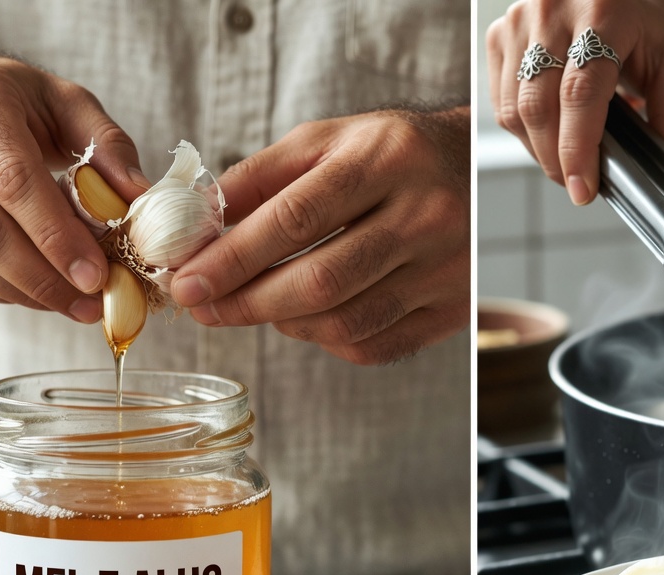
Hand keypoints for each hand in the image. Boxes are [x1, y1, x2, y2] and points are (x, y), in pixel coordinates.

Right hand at [0, 50, 145, 321]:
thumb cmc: (18, 107)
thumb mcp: (68, 104)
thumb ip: (108, 145)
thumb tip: (138, 197)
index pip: (13, 180)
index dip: (56, 236)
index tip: (97, 275)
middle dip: (43, 276)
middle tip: (90, 303)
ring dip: (23, 292)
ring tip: (72, 304)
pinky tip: (33, 293)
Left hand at [169, 107, 469, 365]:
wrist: (476, 166)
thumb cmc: (389, 152)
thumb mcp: (327, 140)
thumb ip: (260, 178)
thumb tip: (197, 227)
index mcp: (387, 159)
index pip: (297, 218)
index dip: (234, 257)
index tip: (188, 279)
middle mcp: (425, 214)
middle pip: (322, 280)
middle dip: (248, 301)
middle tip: (203, 307)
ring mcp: (447, 268)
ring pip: (347, 321)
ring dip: (283, 323)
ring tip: (250, 308)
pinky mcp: (457, 309)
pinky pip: (376, 345)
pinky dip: (326, 340)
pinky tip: (304, 319)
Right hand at [486, 0, 663, 203]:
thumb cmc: (639, 17)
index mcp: (603, 10)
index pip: (580, 92)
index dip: (578, 148)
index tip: (584, 188)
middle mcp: (552, 11)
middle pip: (540, 106)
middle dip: (557, 160)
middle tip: (581, 184)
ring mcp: (519, 22)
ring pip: (515, 110)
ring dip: (540, 150)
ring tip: (569, 159)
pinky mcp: (499, 37)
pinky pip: (502, 103)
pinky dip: (525, 132)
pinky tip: (550, 134)